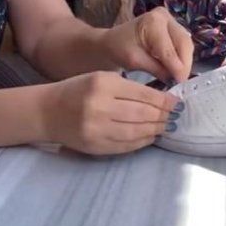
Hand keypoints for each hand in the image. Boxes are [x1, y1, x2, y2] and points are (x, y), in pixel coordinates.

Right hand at [42, 71, 180, 155]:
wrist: (47, 112)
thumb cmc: (77, 91)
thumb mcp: (101, 79)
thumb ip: (128, 88)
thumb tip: (161, 101)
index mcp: (103, 84)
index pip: (142, 94)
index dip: (164, 101)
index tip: (178, 103)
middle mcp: (100, 107)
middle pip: (142, 114)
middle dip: (163, 116)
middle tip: (176, 117)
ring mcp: (97, 129)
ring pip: (136, 132)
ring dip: (155, 130)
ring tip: (166, 126)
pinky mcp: (95, 146)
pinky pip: (125, 146)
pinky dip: (142, 142)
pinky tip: (150, 136)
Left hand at [102, 7, 193, 83]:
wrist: (113, 42)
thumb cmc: (119, 48)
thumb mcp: (135, 61)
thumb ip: (157, 69)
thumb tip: (176, 78)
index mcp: (153, 21)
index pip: (169, 47)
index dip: (177, 66)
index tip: (180, 81)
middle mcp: (165, 17)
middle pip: (184, 42)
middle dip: (184, 64)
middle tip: (181, 81)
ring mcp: (171, 21)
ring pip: (186, 44)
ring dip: (185, 61)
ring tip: (179, 77)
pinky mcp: (174, 29)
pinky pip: (183, 45)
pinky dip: (182, 58)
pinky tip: (178, 70)